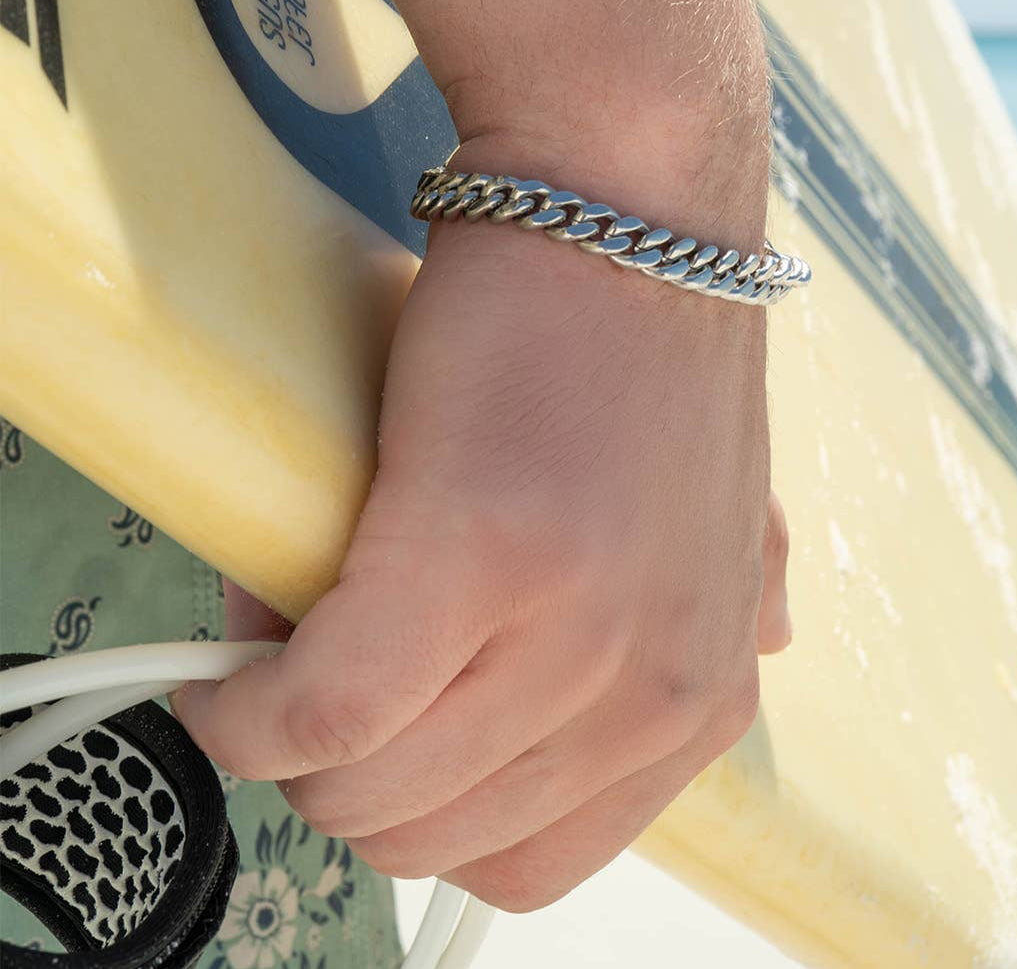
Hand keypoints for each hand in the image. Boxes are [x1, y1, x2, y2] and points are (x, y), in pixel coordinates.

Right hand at [173, 163, 790, 910]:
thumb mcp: (723, 512)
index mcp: (702, 694)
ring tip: (283, 632)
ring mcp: (569, 633)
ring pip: (368, 792)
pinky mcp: (470, 560)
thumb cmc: (645, 348)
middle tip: (318, 661)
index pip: (537, 855)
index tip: (383, 731)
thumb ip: (736, 603)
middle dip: (351, 776)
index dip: (431, 808)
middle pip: (439, 837)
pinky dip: (251, 713)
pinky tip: (233, 668)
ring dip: (290, 741)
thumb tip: (724, 653)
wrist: (626, 206)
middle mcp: (650, 689)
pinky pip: (322, 717)